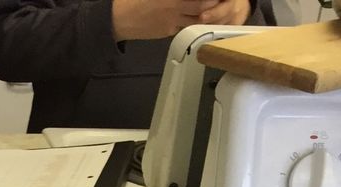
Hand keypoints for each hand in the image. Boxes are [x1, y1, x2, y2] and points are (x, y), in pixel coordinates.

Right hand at [111, 0, 248, 40]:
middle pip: (203, 5)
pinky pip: (186, 25)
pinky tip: (199, 17)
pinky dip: (195, 21)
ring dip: (208, 14)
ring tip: (215, 8)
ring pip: (197, 18)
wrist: (117, 18)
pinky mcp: (168, 31)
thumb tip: (191, 0)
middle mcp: (174, 5)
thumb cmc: (134, 0)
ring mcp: (171, 20)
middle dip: (216, 2)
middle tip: (223, 0)